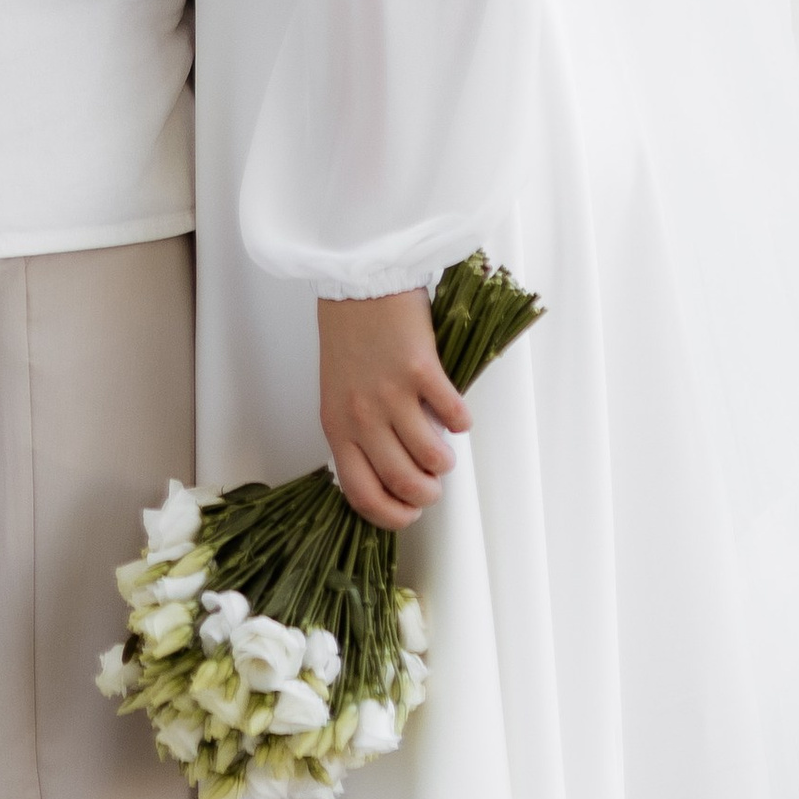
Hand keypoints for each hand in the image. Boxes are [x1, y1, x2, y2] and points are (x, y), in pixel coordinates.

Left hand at [318, 292, 470, 530]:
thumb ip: (357, 433)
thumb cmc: (348, 337)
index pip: (362, 494)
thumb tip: (389, 471)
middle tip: (434, 486)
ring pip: (431, 456)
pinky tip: (457, 415)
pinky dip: (461, 422)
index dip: (391, 515)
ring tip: (445, 450)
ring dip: (445, 462)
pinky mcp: (420, 370)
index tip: (409, 514)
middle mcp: (362, 417)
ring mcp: (392, 394)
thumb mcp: (338, 394)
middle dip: (426, 495)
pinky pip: (452, 415)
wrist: (358, 283)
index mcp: (337, 426)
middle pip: (402, 482)